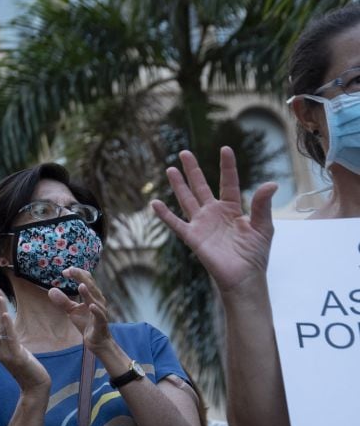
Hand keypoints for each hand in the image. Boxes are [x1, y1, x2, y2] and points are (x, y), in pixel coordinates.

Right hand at [0, 289, 49, 392]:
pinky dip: (7, 325)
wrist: (36, 387)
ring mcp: (6, 354)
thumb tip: (9, 330)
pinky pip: (10, 338)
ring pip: (1, 328)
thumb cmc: (29, 370)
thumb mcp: (19, 352)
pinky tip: (5, 314)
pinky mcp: (15, 357)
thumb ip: (12, 342)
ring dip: (0, 311)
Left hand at [47, 268, 113, 353]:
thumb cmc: (86, 323)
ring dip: (88, 292)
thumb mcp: (72, 311)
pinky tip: (91, 306)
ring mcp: (101, 311)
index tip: (65, 272)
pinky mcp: (101, 323)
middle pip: (91, 286)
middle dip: (81, 277)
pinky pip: (99, 315)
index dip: (77, 274)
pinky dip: (96, 310)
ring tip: (80, 285)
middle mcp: (98, 301)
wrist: (96, 340)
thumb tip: (51, 290)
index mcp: (92, 296)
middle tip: (71, 270)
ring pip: (95, 300)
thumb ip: (63, 301)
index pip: (86, 280)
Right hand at [151, 147, 275, 294]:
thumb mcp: (263, 227)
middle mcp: (214, 213)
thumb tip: (271, 184)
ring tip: (170, 169)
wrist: (244, 277)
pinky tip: (154, 203)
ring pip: (186, 199)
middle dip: (192, 170)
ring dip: (178, 185)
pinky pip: (175, 223)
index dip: (227, 166)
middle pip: (201, 186)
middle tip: (184, 153)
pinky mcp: (192, 237)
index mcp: (233, 209)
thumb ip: (262, 205)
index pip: (228, 182)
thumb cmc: (255, 254)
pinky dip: (164, 214)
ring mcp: (201, 224)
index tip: (225, 148)